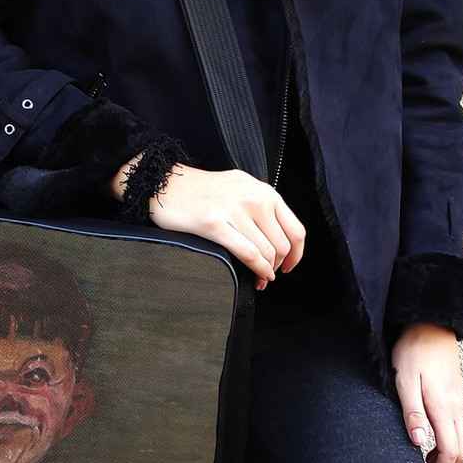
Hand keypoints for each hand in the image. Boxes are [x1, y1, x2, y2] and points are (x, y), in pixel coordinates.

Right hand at [109, 157, 304, 288]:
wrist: (166, 183)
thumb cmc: (201, 190)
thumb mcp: (241, 188)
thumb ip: (261, 206)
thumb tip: (278, 235)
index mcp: (264, 191)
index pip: (296, 229)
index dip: (296, 254)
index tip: (288, 265)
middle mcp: (255, 199)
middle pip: (283, 244)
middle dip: (279, 266)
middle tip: (269, 276)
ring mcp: (235, 210)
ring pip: (267, 252)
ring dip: (267, 272)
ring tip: (260, 280)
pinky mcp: (215, 224)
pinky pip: (248, 254)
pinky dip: (257, 270)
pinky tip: (255, 276)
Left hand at [390, 322, 462, 462]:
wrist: (431, 325)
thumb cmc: (414, 351)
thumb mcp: (404, 381)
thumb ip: (412, 412)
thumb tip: (417, 443)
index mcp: (443, 408)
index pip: (450, 452)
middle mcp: (457, 408)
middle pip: (460, 452)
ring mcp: (459, 403)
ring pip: (461, 442)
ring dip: (446, 460)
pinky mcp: (456, 397)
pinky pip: (458, 429)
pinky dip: (447, 445)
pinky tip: (429, 445)